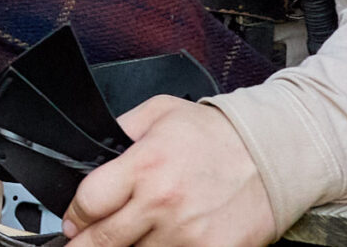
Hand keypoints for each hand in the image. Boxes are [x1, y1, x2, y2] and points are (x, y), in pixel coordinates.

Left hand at [63, 96, 277, 246]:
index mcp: (145, 165)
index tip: (73, 223)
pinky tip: (162, 244)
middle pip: (104, 241)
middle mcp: (163, 203)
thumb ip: (121, 132)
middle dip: (87, 245)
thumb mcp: (159, 113)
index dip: (75, 216)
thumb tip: (91, 154)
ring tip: (131, 239)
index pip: (89, 203)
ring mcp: (188, 234)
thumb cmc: (217, 133)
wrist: (273, 154)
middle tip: (82, 245)